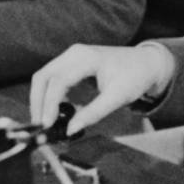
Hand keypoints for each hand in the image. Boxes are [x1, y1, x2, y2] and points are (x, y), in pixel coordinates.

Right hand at [29, 43, 176, 134]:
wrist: (146, 63)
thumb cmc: (135, 77)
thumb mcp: (118, 98)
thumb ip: (93, 113)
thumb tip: (70, 130)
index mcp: (87, 58)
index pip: (58, 82)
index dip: (49, 105)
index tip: (46, 125)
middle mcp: (74, 53)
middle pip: (43, 77)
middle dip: (37, 103)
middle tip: (39, 127)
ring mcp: (71, 56)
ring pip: (44, 77)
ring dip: (40, 99)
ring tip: (45, 122)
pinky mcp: (71, 63)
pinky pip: (52, 79)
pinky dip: (49, 95)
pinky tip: (55, 112)